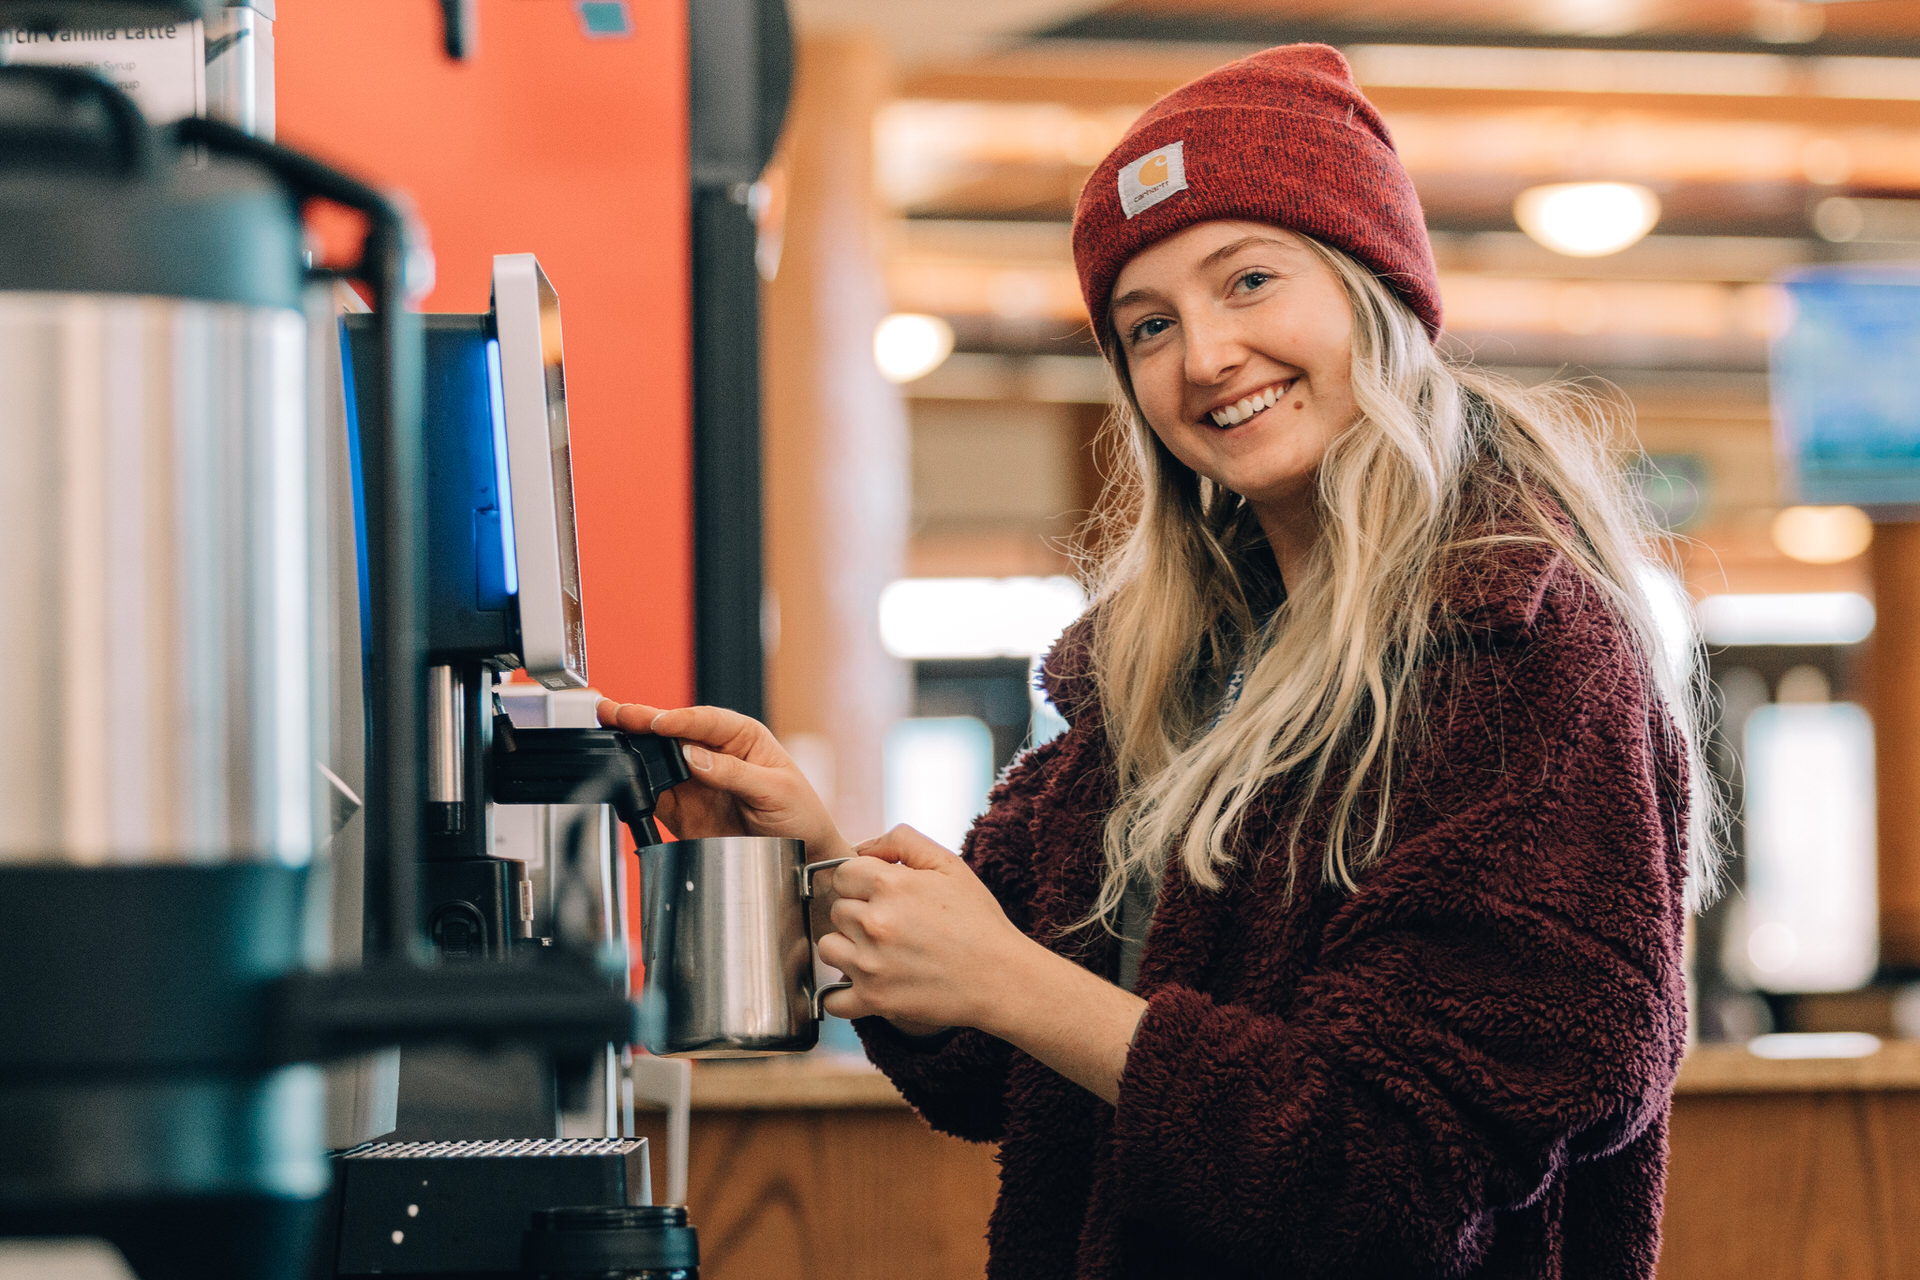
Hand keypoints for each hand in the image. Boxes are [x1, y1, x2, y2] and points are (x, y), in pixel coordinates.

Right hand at [596, 700, 852, 860]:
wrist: (801, 858)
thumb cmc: (801, 814)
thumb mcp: (777, 790)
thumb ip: (734, 773)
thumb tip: (694, 756)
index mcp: (742, 736)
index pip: (706, 720)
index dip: (680, 720)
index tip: (659, 722)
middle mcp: (714, 753)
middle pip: (673, 733)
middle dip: (642, 722)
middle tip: (615, 713)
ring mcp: (696, 781)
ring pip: (658, 760)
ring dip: (633, 749)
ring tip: (609, 737)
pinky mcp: (683, 809)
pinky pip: (655, 796)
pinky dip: (636, 789)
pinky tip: (622, 779)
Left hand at [822, 826, 1149, 1105]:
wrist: (1001, 977)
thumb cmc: (977, 920)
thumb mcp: (949, 864)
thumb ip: (902, 840)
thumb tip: (863, 846)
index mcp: (890, 885)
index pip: (842, 874)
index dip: (861, 882)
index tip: (880, 894)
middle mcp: (874, 923)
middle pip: (836, 911)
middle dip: (858, 914)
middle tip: (890, 925)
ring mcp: (870, 964)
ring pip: (828, 948)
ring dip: (847, 950)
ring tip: (878, 952)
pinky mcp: (874, 1000)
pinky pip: (832, 1000)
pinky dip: (841, 996)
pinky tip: (861, 985)